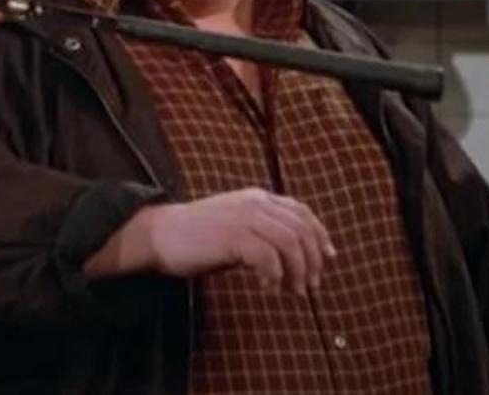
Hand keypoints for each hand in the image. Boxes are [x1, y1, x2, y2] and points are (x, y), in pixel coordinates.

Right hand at [86, 188, 335, 295]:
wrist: (159, 234)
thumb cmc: (196, 236)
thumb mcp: (235, 227)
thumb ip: (261, 232)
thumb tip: (292, 257)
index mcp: (256, 197)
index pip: (301, 211)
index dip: (320, 234)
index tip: (328, 258)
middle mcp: (254, 202)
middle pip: (301, 229)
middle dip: (312, 260)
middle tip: (308, 286)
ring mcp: (243, 217)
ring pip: (290, 242)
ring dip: (297, 270)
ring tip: (291, 290)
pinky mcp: (232, 235)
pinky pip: (268, 256)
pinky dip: (273, 275)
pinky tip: (266, 287)